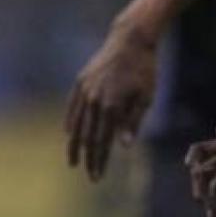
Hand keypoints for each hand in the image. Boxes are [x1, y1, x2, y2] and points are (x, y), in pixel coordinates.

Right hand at [65, 20, 156, 180]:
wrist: (131, 39)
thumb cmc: (145, 69)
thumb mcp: (146, 96)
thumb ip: (133, 121)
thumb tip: (124, 147)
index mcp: (112, 106)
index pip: (102, 142)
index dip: (99, 161)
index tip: (98, 177)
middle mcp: (95, 100)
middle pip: (87, 137)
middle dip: (88, 159)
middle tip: (90, 175)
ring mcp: (85, 90)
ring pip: (76, 124)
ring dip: (74, 145)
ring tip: (73, 161)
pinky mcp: (81, 81)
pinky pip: (73, 106)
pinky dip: (70, 121)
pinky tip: (69, 133)